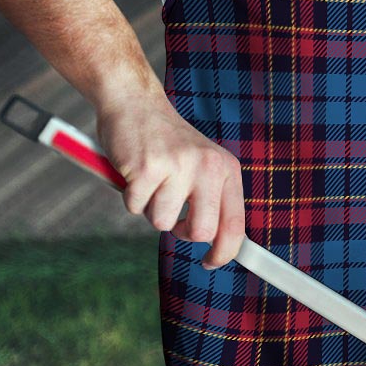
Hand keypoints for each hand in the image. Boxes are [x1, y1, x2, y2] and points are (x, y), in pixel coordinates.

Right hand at [97, 95, 244, 269]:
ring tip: (152, 181)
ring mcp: (178, 166)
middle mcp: (207, 167)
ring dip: (151, 208)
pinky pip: (135, 207)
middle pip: (201, 232)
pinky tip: (135, 172)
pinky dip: (130, 196)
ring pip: (162, 222)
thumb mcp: (202, 164)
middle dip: (181, 232)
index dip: (225, 252)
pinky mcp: (147, 168)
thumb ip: (212, 199)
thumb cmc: (167, 142)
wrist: (135, 103)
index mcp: (226, 168)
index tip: (211, 262)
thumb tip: (219, 245)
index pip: (235, 223)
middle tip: (172, 215)